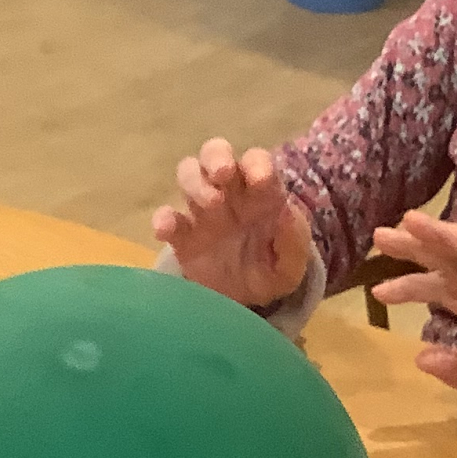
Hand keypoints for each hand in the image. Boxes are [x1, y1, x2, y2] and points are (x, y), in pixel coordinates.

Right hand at [152, 139, 313, 312]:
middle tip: (223, 174)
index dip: (256, 163)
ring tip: (211, 204)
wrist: (249, 303)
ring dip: (195, 182)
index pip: (256, 161)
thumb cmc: (273, 270)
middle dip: (216, 157)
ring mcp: (203, 211)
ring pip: (188, 174)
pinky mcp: (182, 236)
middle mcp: (229, 192)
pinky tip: (166, 229)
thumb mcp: (293, 262)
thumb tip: (285, 212)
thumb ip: (293, 238)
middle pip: (214, 153)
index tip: (260, 178)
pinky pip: (167, 218)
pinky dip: (163, 219)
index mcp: (260, 192)